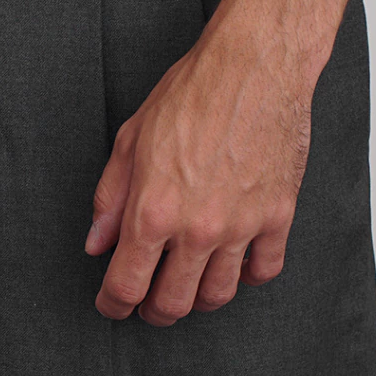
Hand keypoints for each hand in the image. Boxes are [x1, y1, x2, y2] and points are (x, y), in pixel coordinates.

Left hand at [86, 12, 322, 325]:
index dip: (113, 304)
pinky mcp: (278, 216)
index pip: (126, 284)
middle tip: (147, 304)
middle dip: (152, 311)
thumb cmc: (190, 94)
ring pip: (218, 295)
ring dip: (197, 300)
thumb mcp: (130, 142)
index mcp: (153, 211)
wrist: (254, 65)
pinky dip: (246, 277)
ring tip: (187, 287)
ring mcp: (241, 225)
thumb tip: (97, 244)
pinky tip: (233, 266)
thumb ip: (111, 200)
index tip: (112, 306)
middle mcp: (197, 228)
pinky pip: (263, 271)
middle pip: (172, 303)